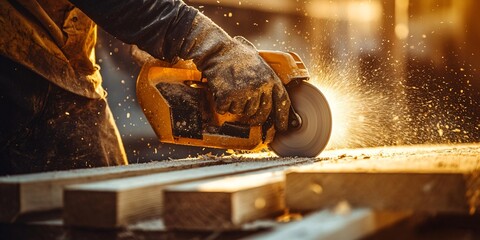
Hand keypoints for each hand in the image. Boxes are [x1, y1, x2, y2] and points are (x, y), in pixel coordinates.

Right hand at [179, 14, 290, 130]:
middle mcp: (260, 86)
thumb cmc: (236, 54)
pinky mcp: (229, 95)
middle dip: (254, 117)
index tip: (283, 127)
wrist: (217, 49)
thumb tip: (271, 100)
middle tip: (247, 116)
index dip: (283, 117)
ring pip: (242, 112)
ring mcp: (245, 91)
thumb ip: (266, 79)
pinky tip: (220, 91)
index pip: (282, 101)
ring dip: (235, 106)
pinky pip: (225, 109)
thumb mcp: (259, 63)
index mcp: (270, 77)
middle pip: (261, 113)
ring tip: (230, 90)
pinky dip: (220, 104)